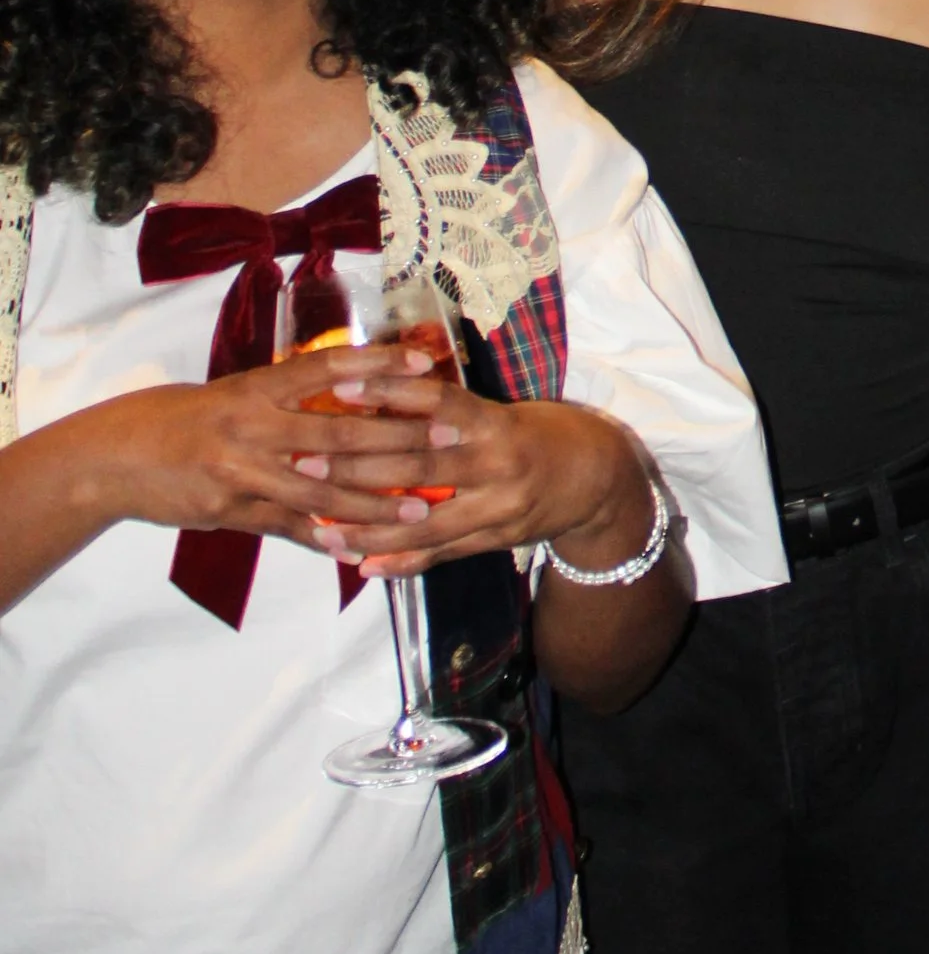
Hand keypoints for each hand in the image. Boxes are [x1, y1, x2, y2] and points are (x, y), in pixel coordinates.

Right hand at [83, 344, 461, 555]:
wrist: (113, 458)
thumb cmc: (175, 418)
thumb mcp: (229, 395)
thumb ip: (279, 397)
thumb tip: (337, 387)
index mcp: (255, 389)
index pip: (328, 370)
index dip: (379, 367)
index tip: (426, 368)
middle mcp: (253, 426)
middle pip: (339, 433)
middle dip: (398, 439)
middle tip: (448, 439)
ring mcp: (242, 472)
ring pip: (321, 490)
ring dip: (374, 502)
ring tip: (419, 510)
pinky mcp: (231, 511)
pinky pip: (287, 527)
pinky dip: (323, 538)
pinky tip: (359, 549)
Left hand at [283, 359, 656, 579]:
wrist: (599, 480)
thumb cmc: (543, 433)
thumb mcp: (504, 412)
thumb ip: (451, 414)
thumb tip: (382, 396)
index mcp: (496, 423)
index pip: (435, 403)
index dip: (386, 394)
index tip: (337, 388)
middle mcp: (498, 465)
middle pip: (418, 465)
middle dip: (356, 466)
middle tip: (304, 462)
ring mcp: (498, 509)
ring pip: (423, 522)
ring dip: (368, 528)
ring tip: (321, 528)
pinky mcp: (497, 541)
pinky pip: (443, 554)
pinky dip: (402, 562)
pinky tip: (365, 566)